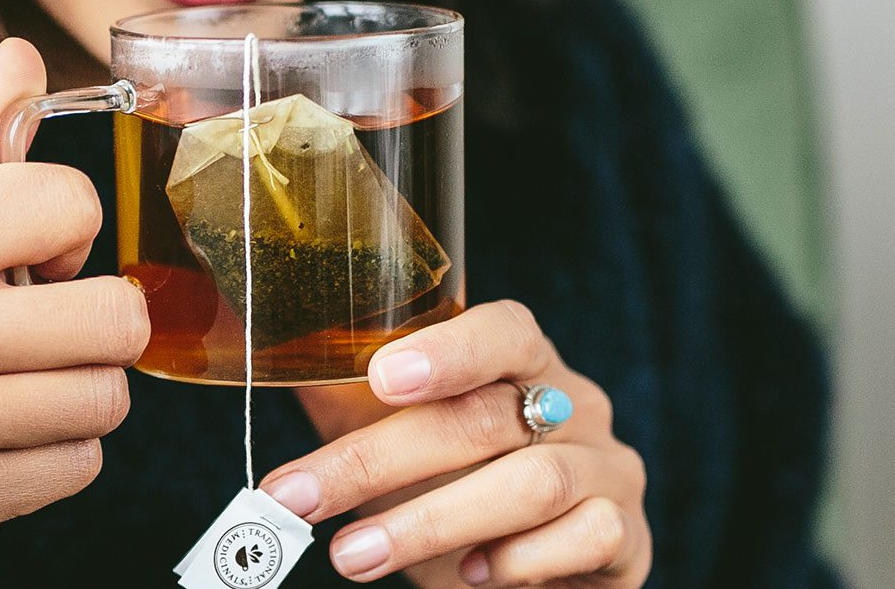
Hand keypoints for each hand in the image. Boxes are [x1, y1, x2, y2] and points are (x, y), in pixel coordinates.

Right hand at [0, 39, 148, 587]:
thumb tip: (21, 58)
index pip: (68, 201)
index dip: (75, 235)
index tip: (43, 263)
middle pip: (117, 314)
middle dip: (98, 333)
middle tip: (47, 341)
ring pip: (108, 397)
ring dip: (76, 403)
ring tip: (14, 400)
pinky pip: (80, 467)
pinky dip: (52, 464)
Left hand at [266, 301, 650, 586]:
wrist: (537, 563)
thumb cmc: (457, 479)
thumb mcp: (398, 432)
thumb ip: (350, 397)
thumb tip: (266, 357)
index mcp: (526, 362)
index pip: (505, 330)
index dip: (449, 348)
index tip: (383, 377)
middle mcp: (576, 405)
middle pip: (486, 419)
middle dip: (379, 461)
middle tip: (296, 499)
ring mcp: (609, 470)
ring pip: (533, 483)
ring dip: (430, 522)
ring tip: (351, 555)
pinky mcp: (628, 539)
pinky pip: (586, 539)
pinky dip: (521, 561)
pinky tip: (473, 575)